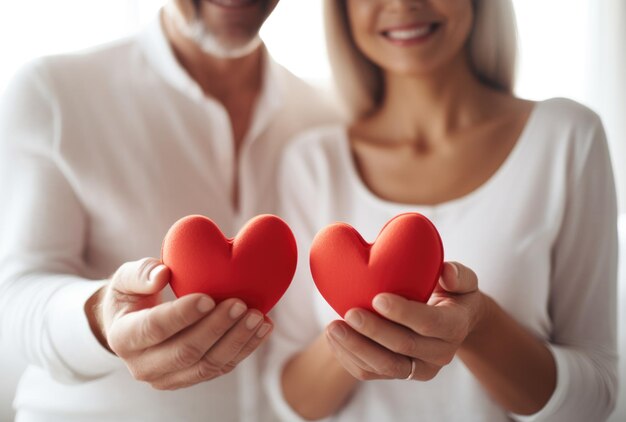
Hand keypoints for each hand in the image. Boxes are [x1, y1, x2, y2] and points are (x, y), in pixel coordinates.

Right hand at [85, 257, 272, 389]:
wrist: (132, 325)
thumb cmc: (131, 296)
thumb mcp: (125, 279)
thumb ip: (140, 273)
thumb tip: (162, 274)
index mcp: (124, 338)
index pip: (154, 329)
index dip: (183, 315)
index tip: (208, 298)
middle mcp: (144, 365)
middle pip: (185, 352)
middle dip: (216, 328)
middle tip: (240, 304)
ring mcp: (169, 377)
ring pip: (208, 365)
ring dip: (237, 341)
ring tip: (258, 317)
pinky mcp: (191, 378)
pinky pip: (221, 367)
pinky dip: (245, 348)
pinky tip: (263, 327)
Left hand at [324, 261, 487, 380]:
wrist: (453, 321)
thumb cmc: (453, 293)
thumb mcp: (464, 281)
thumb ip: (458, 275)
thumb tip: (446, 272)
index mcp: (455, 327)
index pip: (429, 324)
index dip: (403, 313)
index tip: (376, 298)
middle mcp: (440, 354)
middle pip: (404, 347)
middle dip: (374, 331)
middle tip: (349, 313)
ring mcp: (420, 369)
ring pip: (385, 366)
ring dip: (356, 348)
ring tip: (333, 328)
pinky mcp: (400, 374)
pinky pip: (371, 373)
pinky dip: (350, 358)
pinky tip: (334, 339)